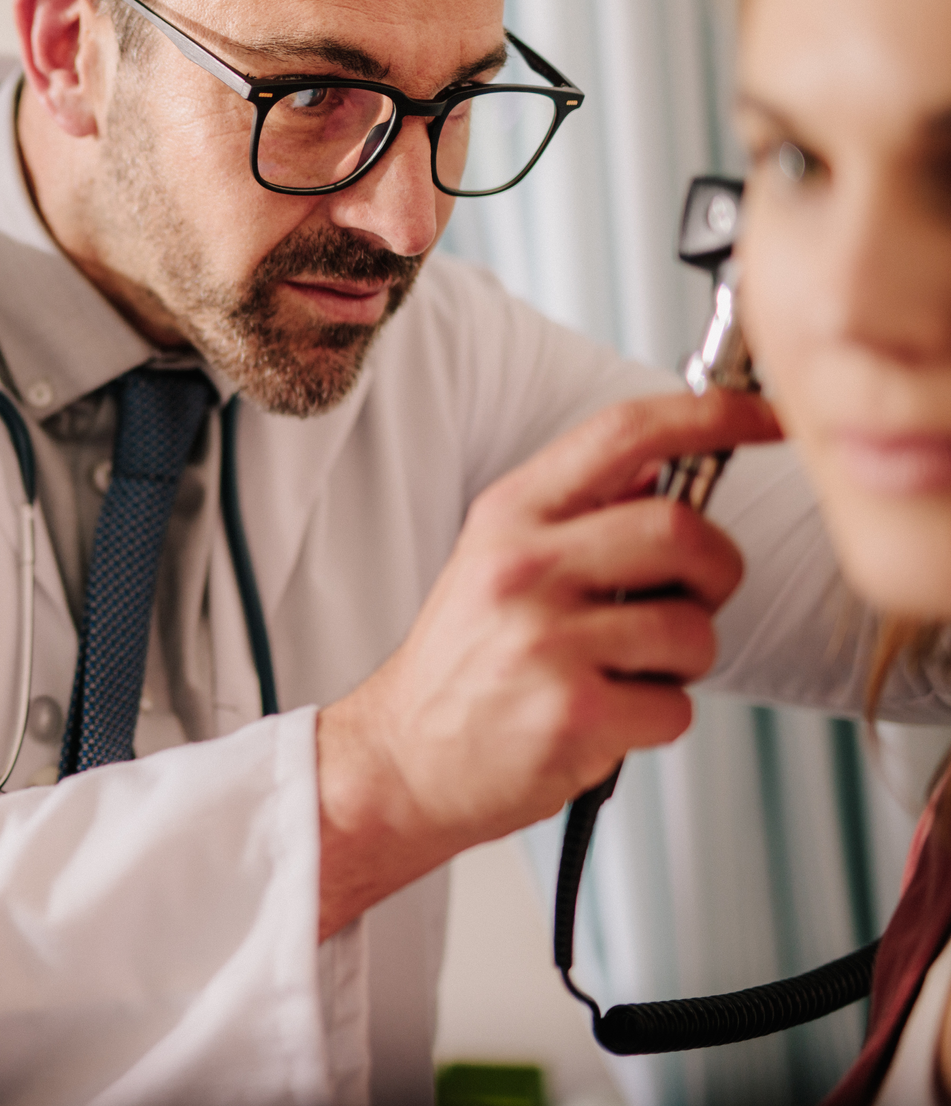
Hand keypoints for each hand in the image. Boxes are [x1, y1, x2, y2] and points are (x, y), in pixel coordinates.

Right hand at [315, 390, 783, 939]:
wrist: (402, 757)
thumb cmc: (463, 665)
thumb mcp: (496, 561)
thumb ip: (577, 512)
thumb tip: (665, 465)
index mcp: (509, 516)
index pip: (624, 432)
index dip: (714, 414)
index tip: (769, 417)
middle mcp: (521, 568)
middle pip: (682, 531)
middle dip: (713, 573)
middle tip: (683, 601)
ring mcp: (545, 640)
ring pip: (692, 629)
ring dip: (682, 660)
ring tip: (624, 672)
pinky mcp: (573, 712)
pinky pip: (676, 706)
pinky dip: (657, 720)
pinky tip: (605, 718)